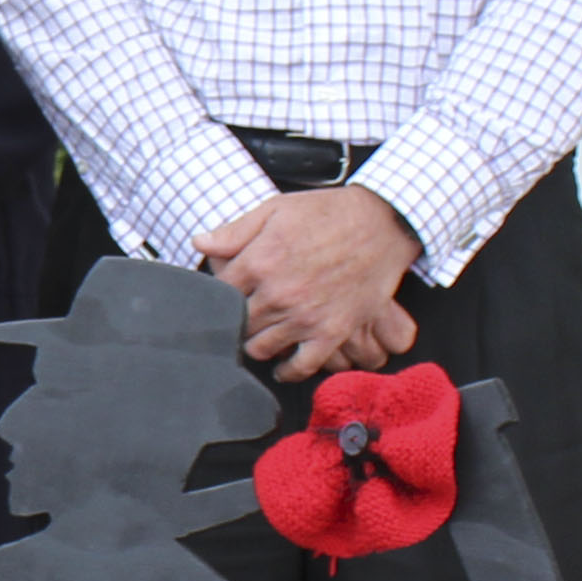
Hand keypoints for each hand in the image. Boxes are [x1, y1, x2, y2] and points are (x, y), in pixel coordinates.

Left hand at [197, 185, 421, 380]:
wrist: (381, 224)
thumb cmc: (327, 213)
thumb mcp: (276, 209)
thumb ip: (235, 231)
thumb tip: (200, 243)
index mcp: (260, 262)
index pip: (219, 293)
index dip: (218, 294)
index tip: (225, 295)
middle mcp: (279, 294)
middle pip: (238, 324)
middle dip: (235, 321)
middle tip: (240, 317)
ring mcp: (305, 317)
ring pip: (261, 348)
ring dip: (256, 344)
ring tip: (258, 336)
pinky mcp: (332, 333)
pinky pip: (301, 366)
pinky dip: (287, 371)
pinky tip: (281, 366)